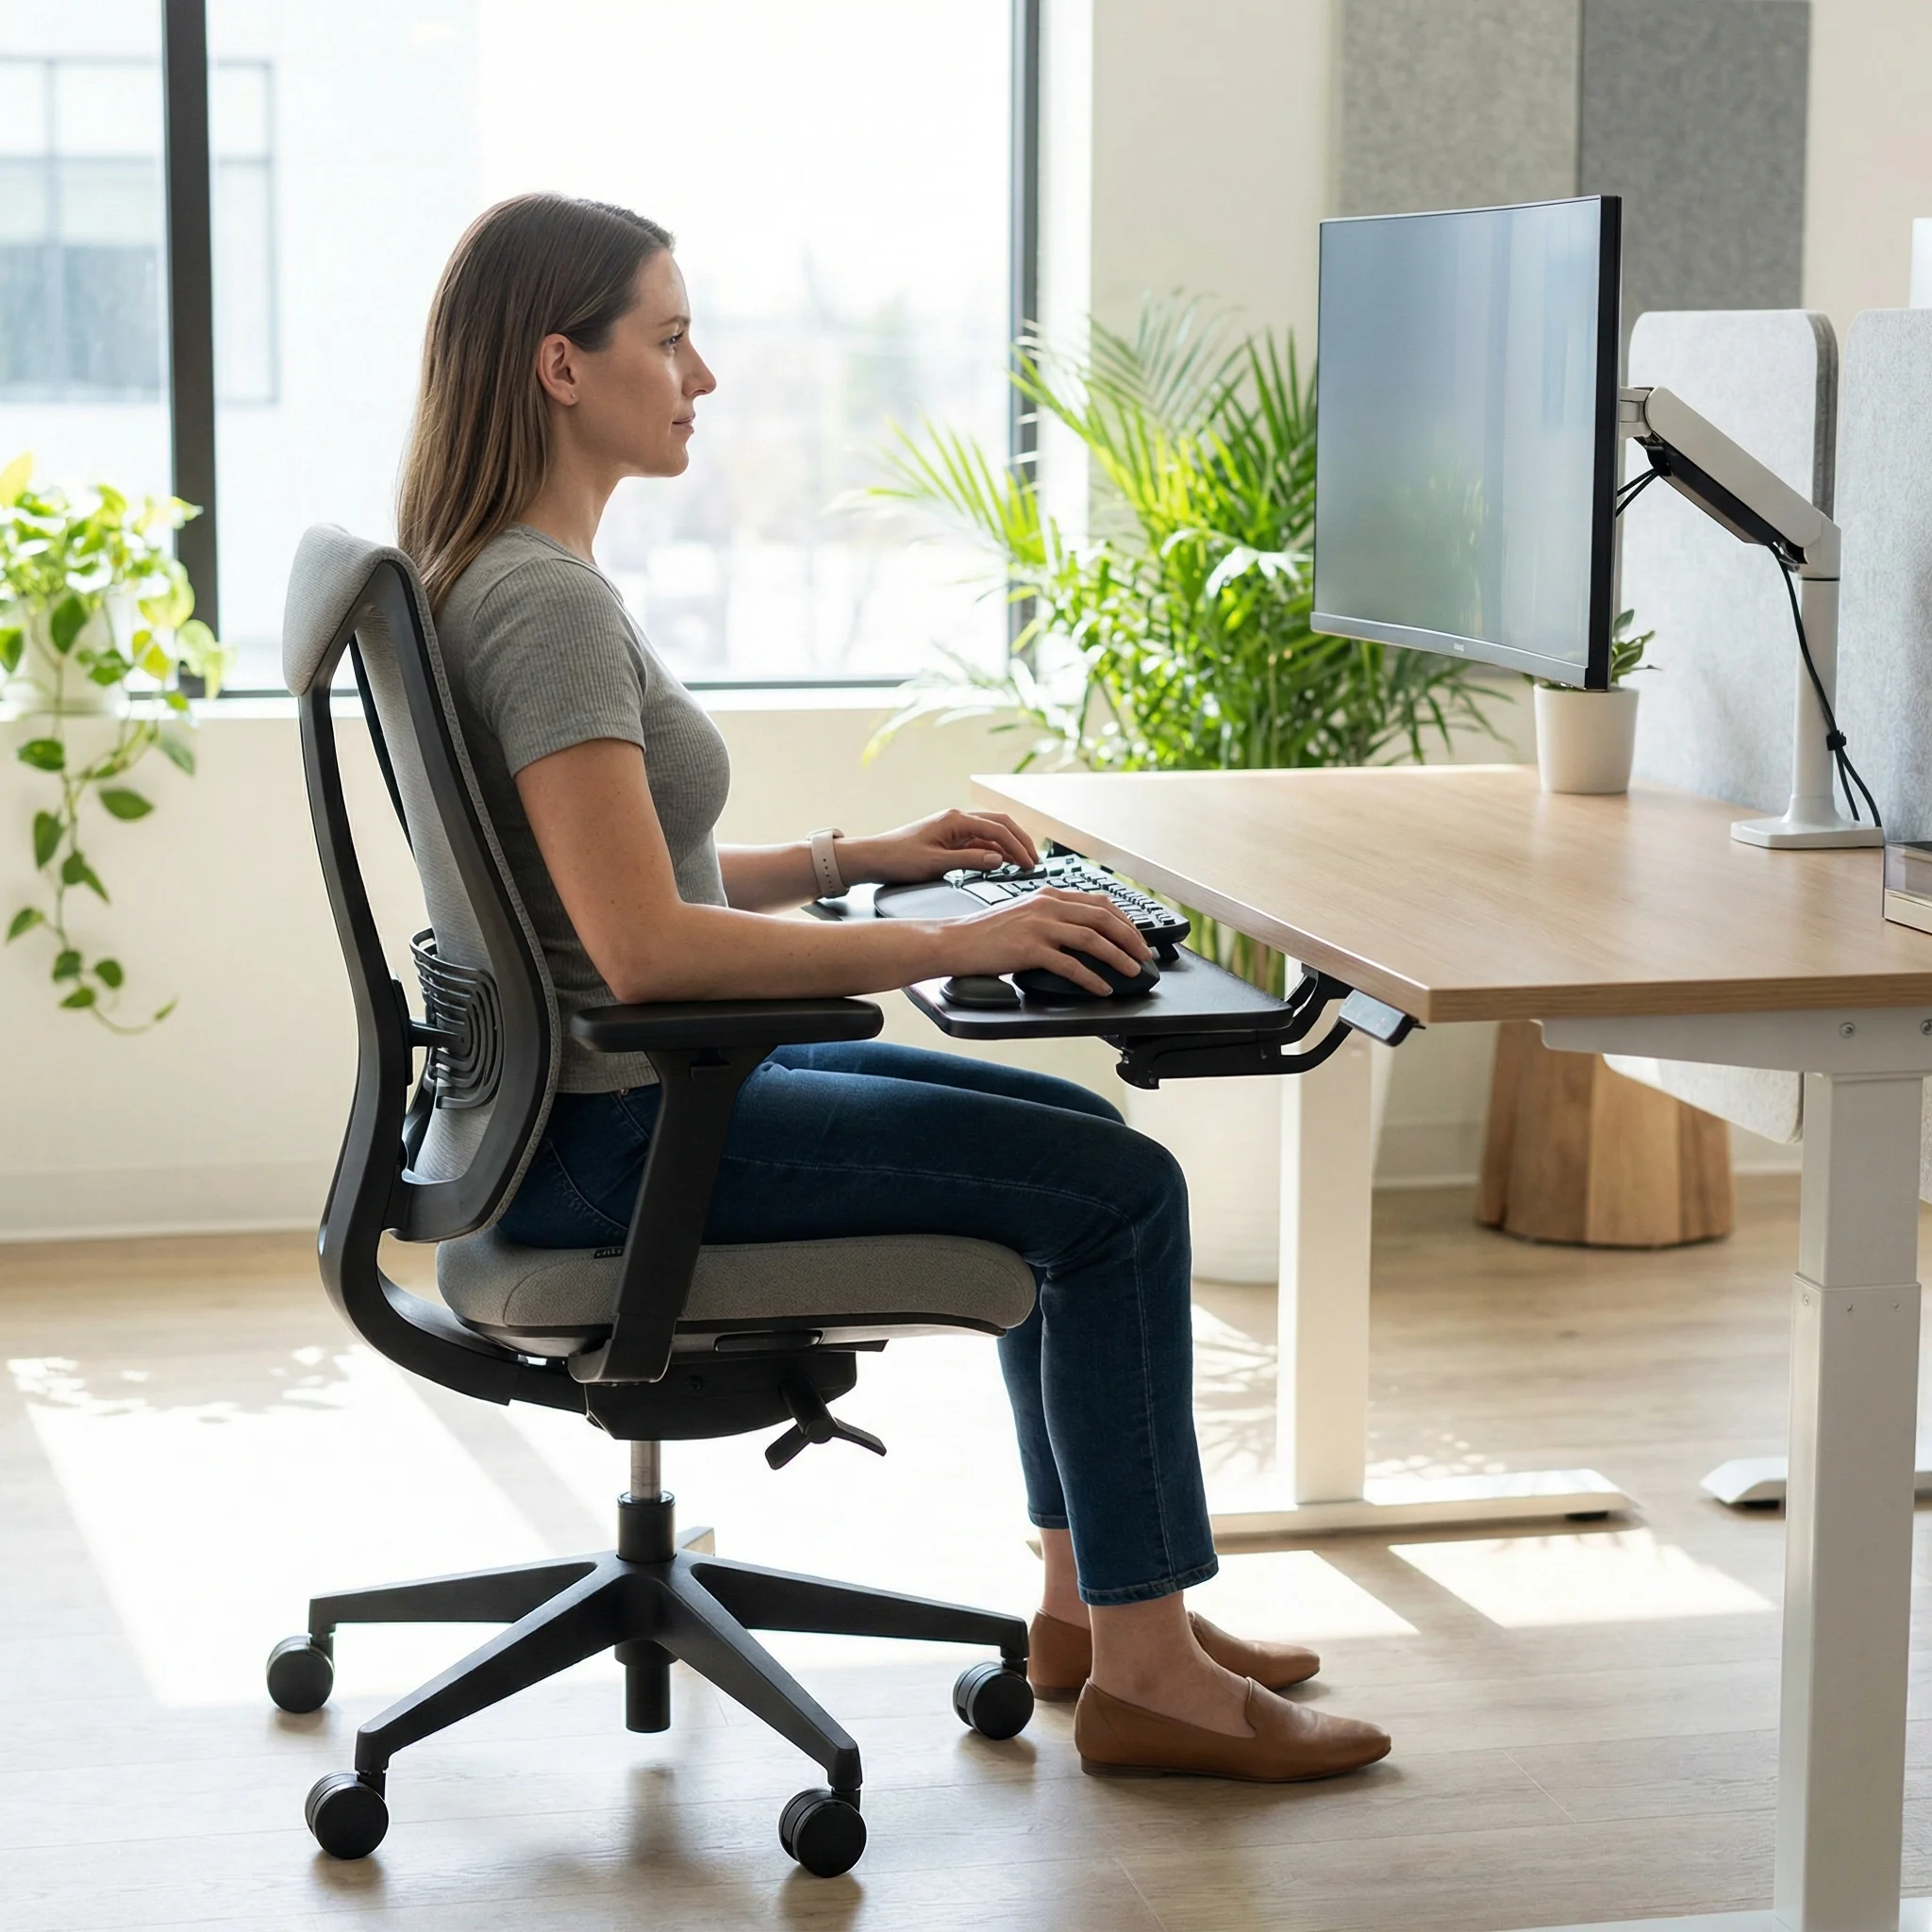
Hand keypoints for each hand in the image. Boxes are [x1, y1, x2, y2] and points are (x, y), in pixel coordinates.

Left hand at [840, 808, 1039, 884]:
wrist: (872, 858)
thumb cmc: (897, 859)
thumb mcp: (935, 864)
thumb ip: (970, 861)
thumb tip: (998, 859)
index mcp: (955, 820)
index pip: (998, 829)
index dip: (1017, 847)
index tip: (1030, 863)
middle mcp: (957, 819)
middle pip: (1000, 824)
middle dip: (1019, 841)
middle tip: (1034, 860)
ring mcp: (953, 828)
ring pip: (991, 833)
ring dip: (1008, 846)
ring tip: (1022, 864)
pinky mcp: (949, 838)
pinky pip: (979, 841)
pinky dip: (993, 851)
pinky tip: (1001, 863)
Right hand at [942, 887, 1151, 995]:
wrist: (955, 940)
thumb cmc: (986, 932)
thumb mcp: (1023, 912)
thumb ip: (1050, 915)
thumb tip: (1080, 932)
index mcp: (1049, 895)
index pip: (1099, 902)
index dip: (1124, 919)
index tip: (1137, 935)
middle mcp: (1047, 905)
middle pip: (1103, 918)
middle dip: (1130, 937)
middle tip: (1144, 955)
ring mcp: (1039, 926)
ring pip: (1093, 939)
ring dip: (1118, 957)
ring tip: (1132, 971)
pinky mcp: (1030, 948)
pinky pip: (1071, 964)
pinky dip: (1092, 978)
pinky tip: (1102, 988)